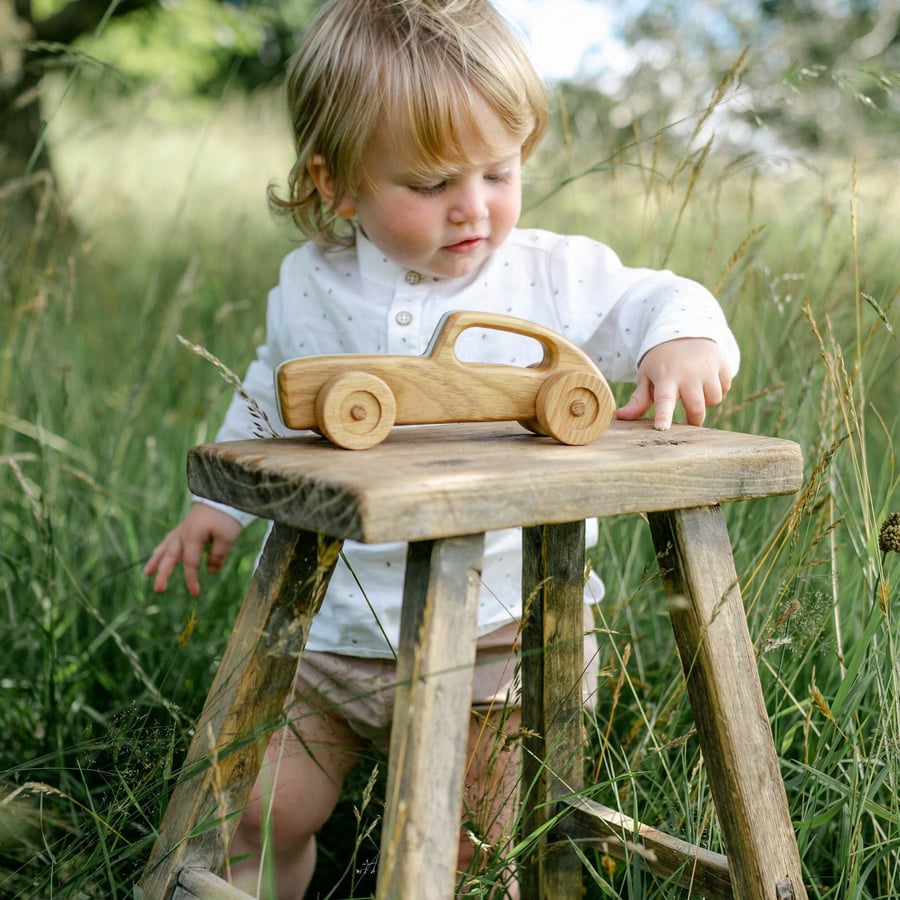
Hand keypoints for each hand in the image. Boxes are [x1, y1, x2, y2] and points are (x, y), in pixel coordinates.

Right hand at [144, 504, 242, 595]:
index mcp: (192, 538)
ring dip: (156, 560)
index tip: (195, 593)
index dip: (191, 579)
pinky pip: (170, 539)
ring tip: (147, 573)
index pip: (190, 564)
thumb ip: (217, 556)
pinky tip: (161, 553)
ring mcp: (183, 528)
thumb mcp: (227, 538)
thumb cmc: (227, 515)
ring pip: (165, 547)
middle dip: (163, 574)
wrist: (225, 494)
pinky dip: (163, 548)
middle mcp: (183, 534)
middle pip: (170, 557)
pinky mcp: (186, 525)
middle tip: (158, 590)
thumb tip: (211, 571)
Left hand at [615, 337, 732, 429]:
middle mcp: (688, 373)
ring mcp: (708, 368)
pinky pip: (725, 388)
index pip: (663, 400)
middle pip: (696, 408)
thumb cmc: (662, 362)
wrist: (685, 333)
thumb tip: (620, 417)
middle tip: (689, 420)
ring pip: (714, 400)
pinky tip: (706, 378)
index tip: (662, 428)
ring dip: (705, 401)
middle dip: (694, 419)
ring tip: (695, 389)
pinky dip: (717, 388)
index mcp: (665, 377)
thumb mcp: (647, 377)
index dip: (663, 415)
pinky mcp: (723, 364)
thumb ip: (638, 400)